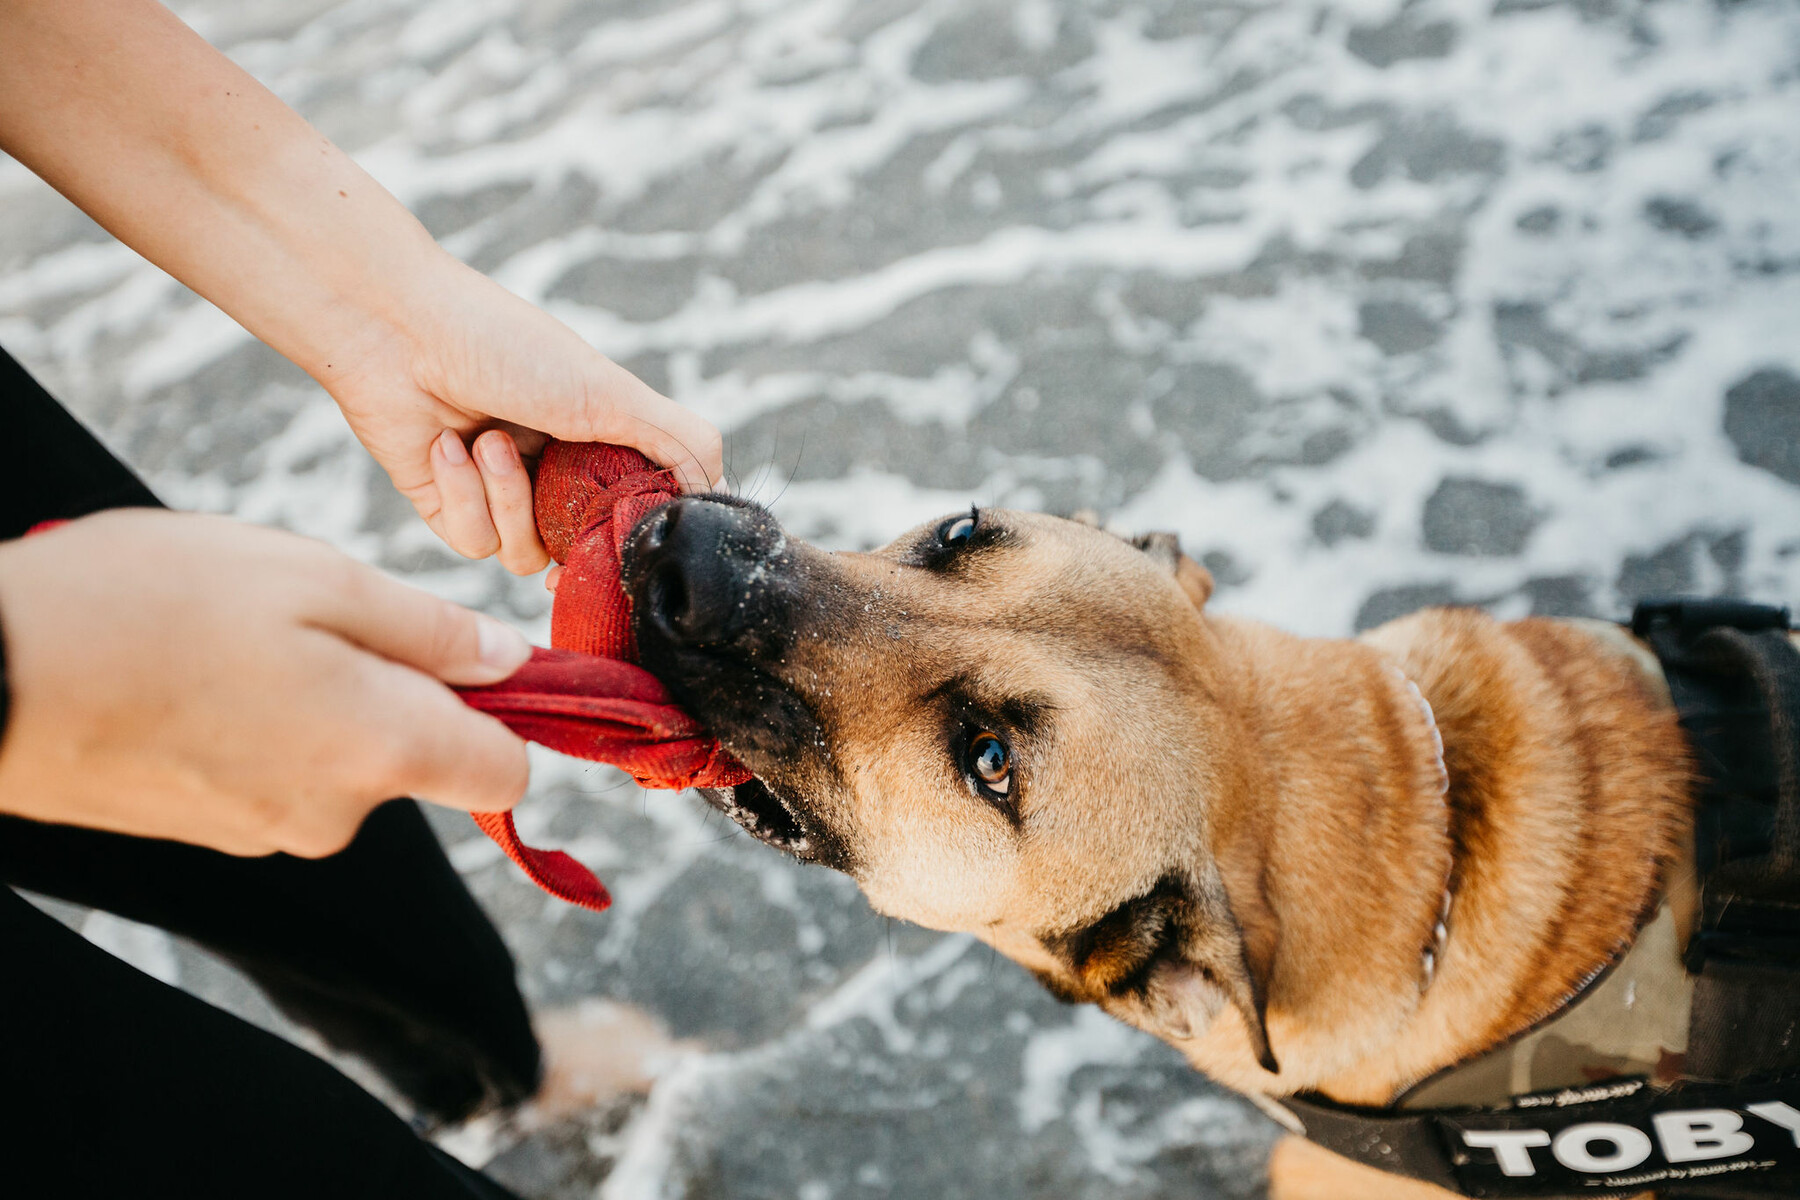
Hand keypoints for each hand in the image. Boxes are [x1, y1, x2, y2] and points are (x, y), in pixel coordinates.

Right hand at [0, 510, 532, 857]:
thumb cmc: (149, 605)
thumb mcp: (312, 578)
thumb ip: (427, 630)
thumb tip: (509, 662)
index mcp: (382, 751)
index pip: (506, 770)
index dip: (509, 711)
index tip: (470, 655)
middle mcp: (337, 814)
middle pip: (418, 754)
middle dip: (392, 683)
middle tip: (308, 612)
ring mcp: (266, 832)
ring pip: (343, 756)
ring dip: (319, 696)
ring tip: (233, 637)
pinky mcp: (210, 831)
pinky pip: (278, 771)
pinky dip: (262, 722)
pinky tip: (197, 672)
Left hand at [325, 257, 722, 575]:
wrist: (396, 329)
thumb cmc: (505, 344)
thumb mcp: (610, 392)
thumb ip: (679, 442)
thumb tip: (720, 493)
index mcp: (598, 441)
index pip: (636, 514)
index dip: (635, 531)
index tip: (632, 533)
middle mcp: (553, 472)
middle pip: (584, 549)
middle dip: (567, 522)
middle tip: (556, 489)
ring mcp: (500, 494)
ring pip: (527, 556)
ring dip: (506, 497)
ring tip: (487, 439)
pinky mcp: (447, 508)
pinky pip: (473, 544)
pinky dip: (463, 495)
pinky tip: (446, 443)